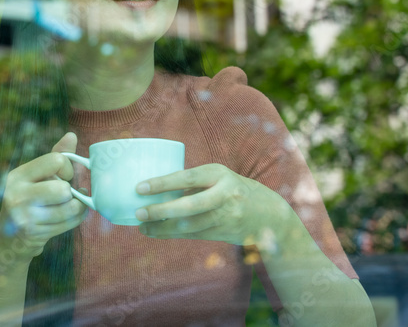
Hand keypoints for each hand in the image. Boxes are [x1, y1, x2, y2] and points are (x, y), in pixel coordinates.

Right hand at [0, 132, 87, 261]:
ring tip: (70, 205)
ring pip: (70, 207)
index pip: (56, 160)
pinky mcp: (34, 233)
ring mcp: (24, 216)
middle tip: (65, 195)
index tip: (64, 176)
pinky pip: (70, 222)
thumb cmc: (28, 201)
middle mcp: (17, 195)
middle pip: (63, 189)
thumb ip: (54, 156)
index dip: (67, 168)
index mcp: (18, 175)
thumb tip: (71, 136)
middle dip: (70, 192)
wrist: (9, 241)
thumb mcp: (35, 177)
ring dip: (76, 206)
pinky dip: (76, 218)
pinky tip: (69, 216)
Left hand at [134, 163, 288, 245]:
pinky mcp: (225, 233)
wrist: (269, 214)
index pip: (188, 177)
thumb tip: (156, 188)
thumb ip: (195, 182)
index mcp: (220, 173)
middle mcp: (225, 194)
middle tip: (138, 212)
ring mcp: (227, 216)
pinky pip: (194, 235)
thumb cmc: (233, 190)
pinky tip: (157, 232)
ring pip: (189, 225)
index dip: (163, 183)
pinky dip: (173, 234)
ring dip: (163, 227)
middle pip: (189, 205)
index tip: (140, 187)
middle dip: (161, 211)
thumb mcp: (219, 178)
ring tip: (142, 226)